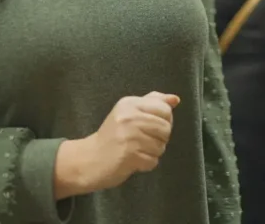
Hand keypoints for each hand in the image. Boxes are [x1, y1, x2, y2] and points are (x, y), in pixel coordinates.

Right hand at [61, 92, 179, 194]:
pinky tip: (134, 161)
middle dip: (160, 138)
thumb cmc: (113, 135)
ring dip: (152, 152)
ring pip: (161, 146)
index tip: (152, 126)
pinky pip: (153, 161)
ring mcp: (130, 136)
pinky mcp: (130, 155)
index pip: (165, 109)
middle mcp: (130, 117)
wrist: (89, 159)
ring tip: (137, 150)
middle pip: (166, 128)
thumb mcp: (129, 111)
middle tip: (144, 141)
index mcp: (130, 103)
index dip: (165, 121)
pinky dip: (146, 164)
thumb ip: (153, 102)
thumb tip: (175, 99)